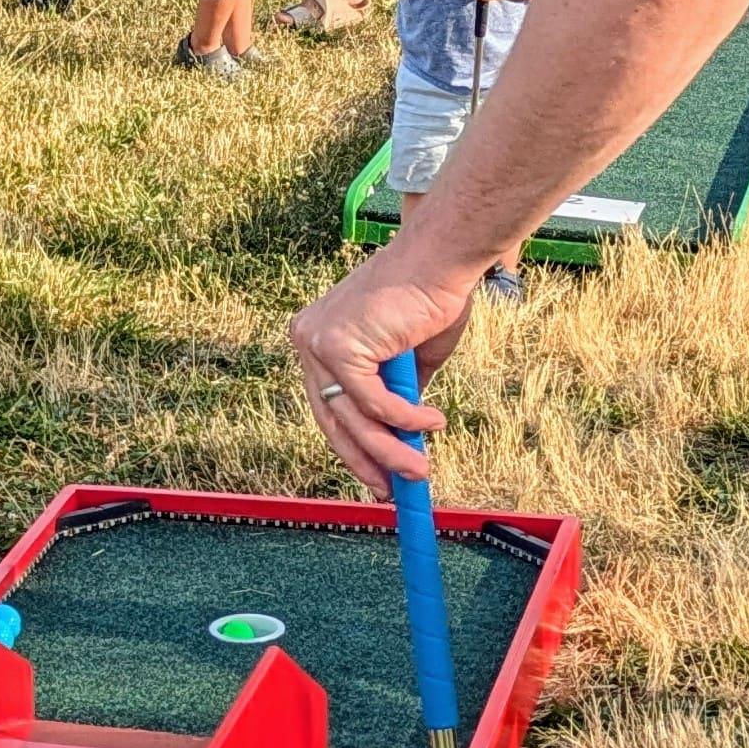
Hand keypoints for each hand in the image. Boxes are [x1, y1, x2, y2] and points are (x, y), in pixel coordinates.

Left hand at [286, 246, 478, 492]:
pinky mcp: (338, 345)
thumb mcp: (407, 358)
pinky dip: (405, 418)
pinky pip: (373, 402)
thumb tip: (399, 437)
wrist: (440, 259)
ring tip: (421, 470)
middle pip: (332, 418)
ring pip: (353, 417)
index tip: (375, 475)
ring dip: (390, 450)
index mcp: (319, 338)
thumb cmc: (428, 298)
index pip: (328, 404)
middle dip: (364, 459)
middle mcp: (308, 339)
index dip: (352, 445)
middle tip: (391, 489)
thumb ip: (395, 392)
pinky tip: (432, 422)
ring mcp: (318, 342)